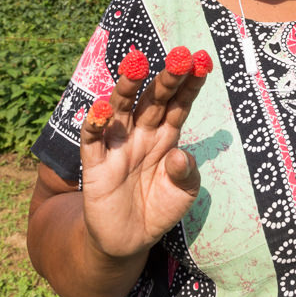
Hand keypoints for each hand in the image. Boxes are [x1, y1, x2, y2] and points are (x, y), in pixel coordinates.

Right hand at [79, 47, 210, 261]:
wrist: (129, 240)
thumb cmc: (159, 209)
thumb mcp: (183, 194)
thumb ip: (186, 174)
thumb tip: (179, 156)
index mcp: (166, 137)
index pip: (178, 104)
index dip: (189, 84)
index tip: (203, 62)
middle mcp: (142, 134)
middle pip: (153, 100)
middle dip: (166, 78)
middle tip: (180, 55)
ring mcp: (117, 146)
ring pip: (121, 109)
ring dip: (128, 87)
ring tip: (138, 65)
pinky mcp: (95, 165)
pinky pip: (92, 140)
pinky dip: (95, 123)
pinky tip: (103, 108)